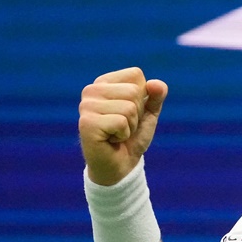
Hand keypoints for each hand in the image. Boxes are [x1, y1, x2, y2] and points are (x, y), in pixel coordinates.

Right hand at [79, 68, 167, 185]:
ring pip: (128, 108)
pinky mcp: (86, 123)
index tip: (129, 113)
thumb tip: (156, 83)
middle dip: (136, 114)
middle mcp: (91, 90)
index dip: (142, 97)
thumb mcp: (149, 113)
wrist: (121, 167)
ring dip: (130, 126)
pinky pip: (121, 122)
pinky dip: (123, 135)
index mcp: (104, 82)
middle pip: (133, 91)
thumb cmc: (132, 138)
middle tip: (123, 126)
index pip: (136, 75)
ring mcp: (86, 106)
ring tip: (117, 133)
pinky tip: (111, 140)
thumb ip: (156, 96)